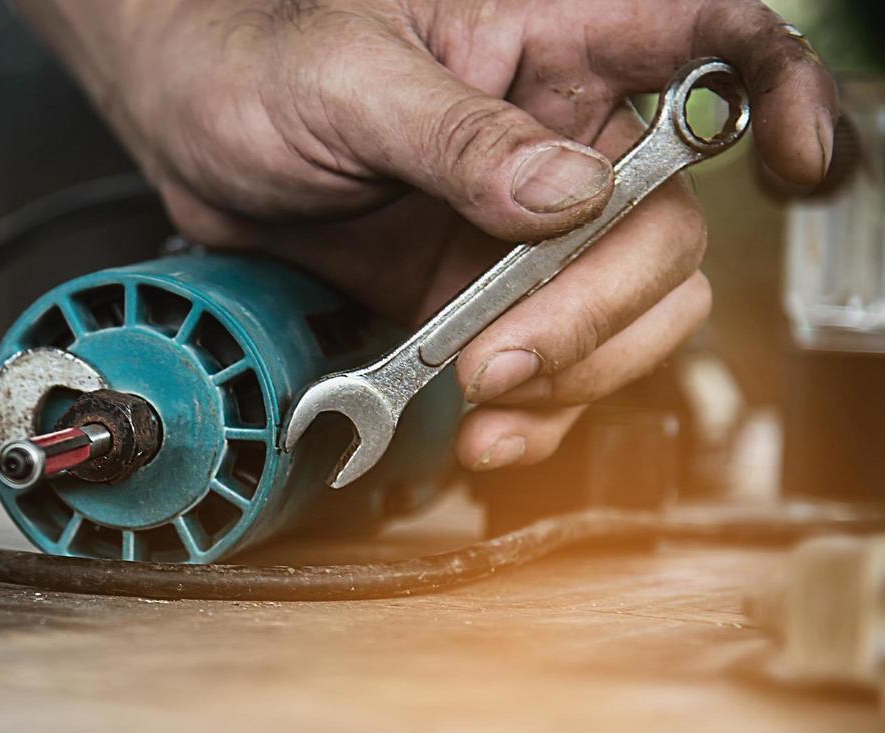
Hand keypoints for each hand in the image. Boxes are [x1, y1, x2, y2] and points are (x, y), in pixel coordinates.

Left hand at [18, 0, 834, 469]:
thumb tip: (569, 193)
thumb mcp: (348, 84)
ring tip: (489, 405)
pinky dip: (536, 413)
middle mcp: (566, 139)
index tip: (789, 166)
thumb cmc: (266, 70)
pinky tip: (487, 432)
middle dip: (602, 308)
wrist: (199, 140)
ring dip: (579, 375)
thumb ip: (458, 136)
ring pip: (631, 313)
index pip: (710, 44)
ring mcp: (533, 232)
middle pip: (667, 229)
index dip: (778, 96)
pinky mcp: (490, 300)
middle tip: (507, 354)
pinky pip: (557, 366)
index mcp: (553, 44)